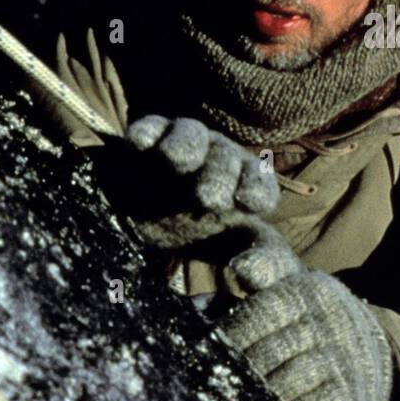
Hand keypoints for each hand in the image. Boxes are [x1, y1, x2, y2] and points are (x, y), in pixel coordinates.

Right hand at [119, 115, 279, 248]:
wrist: (142, 210)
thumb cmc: (195, 231)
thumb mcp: (228, 249)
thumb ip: (255, 261)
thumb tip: (248, 272)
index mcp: (243, 186)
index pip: (260, 184)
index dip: (257, 189)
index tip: (248, 203)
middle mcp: (217, 159)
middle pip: (226, 158)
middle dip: (221, 175)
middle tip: (209, 198)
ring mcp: (183, 144)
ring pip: (193, 135)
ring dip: (188, 146)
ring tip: (177, 160)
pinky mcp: (149, 137)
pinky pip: (152, 128)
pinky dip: (147, 132)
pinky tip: (139, 143)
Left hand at [218, 226, 394, 400]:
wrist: (373, 357)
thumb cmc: (314, 321)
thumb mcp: (294, 284)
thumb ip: (264, 268)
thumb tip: (237, 266)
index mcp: (307, 290)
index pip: (257, 314)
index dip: (229, 337)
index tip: (208, 354)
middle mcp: (328, 319)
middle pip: (265, 354)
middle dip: (237, 373)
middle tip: (215, 387)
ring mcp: (341, 357)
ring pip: (282, 384)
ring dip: (256, 399)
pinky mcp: (350, 393)